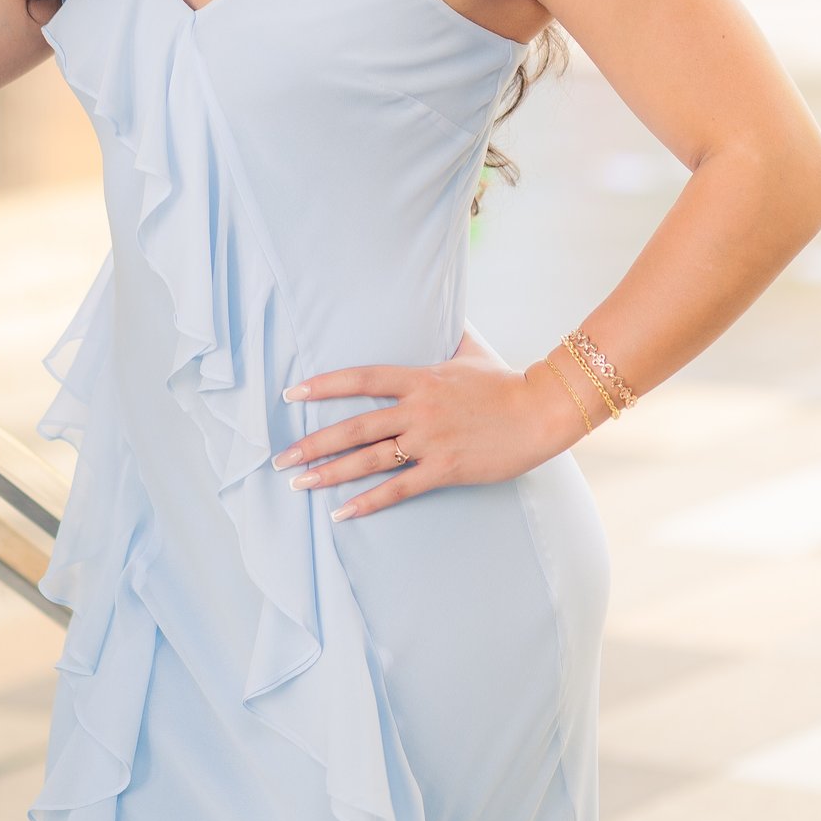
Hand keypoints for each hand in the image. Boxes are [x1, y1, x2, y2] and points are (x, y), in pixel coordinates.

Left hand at [274, 327, 587, 517]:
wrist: (541, 411)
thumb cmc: (505, 381)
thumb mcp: (469, 349)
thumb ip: (447, 332)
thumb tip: (440, 307)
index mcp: (419, 378)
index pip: (360, 378)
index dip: (323, 386)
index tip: (290, 393)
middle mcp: (417, 410)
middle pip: (353, 426)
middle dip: (312, 442)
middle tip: (280, 457)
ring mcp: (429, 441)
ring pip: (369, 459)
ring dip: (329, 473)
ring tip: (298, 484)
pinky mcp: (444, 469)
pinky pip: (399, 489)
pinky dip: (367, 503)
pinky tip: (341, 513)